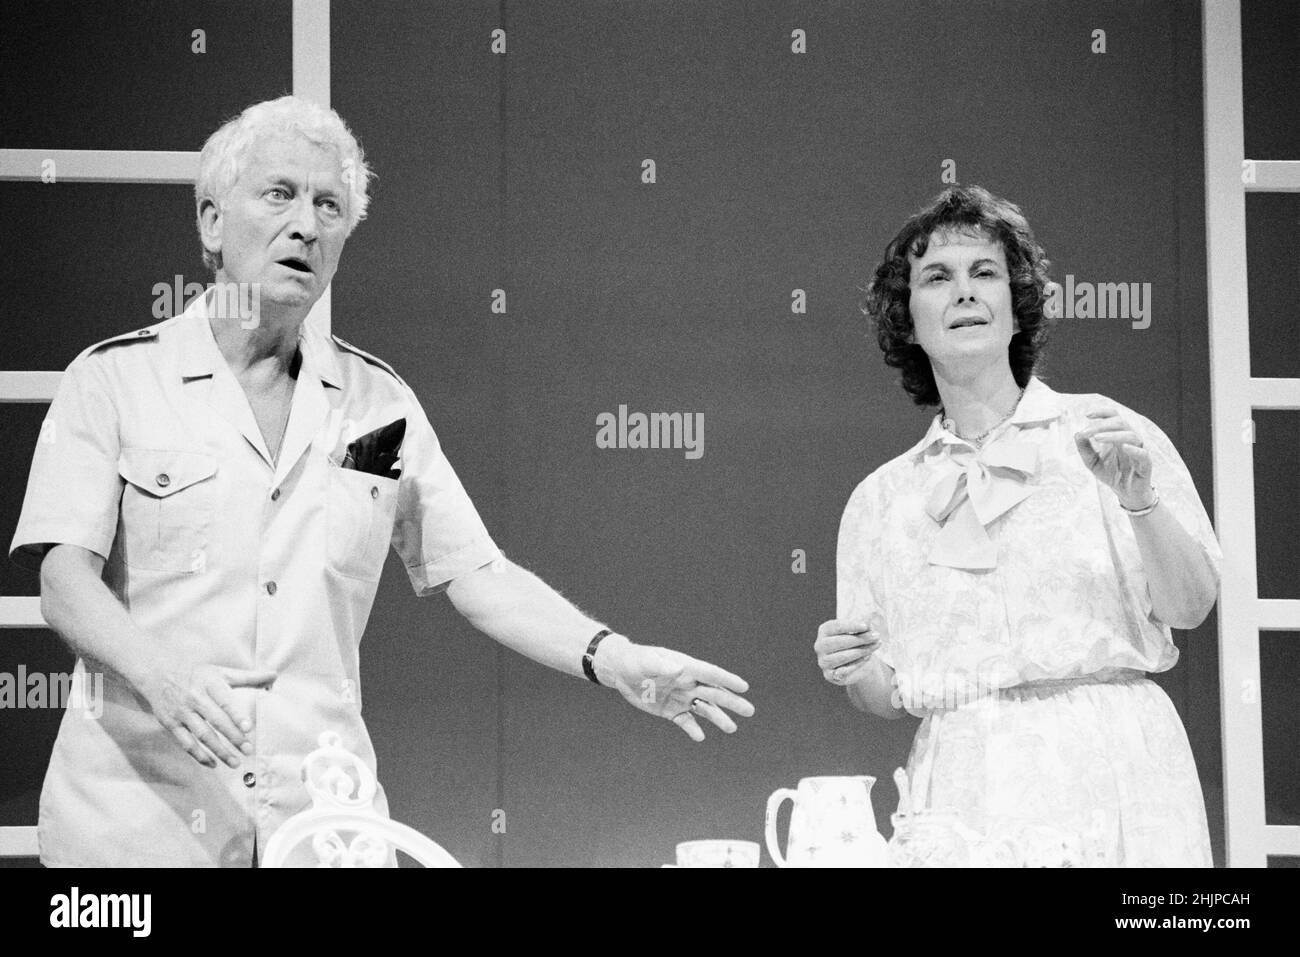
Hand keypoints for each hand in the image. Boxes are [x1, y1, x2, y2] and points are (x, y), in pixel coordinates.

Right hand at [134, 654, 276, 768]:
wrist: (156, 673)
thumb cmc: (195, 673)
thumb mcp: (219, 671)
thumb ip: (247, 676)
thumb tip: (274, 675)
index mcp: (209, 682)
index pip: (224, 700)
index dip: (236, 715)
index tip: (248, 727)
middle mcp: (194, 697)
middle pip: (215, 720)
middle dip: (232, 737)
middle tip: (248, 750)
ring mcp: (181, 712)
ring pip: (202, 735)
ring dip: (218, 751)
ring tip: (235, 762)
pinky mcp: (170, 723)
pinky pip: (185, 742)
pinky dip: (198, 755)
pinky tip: (212, 763)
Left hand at [597, 637, 753, 741]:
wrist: (621, 672)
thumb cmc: (635, 661)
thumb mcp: (647, 661)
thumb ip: (662, 666)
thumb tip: (681, 668)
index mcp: (686, 667)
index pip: (710, 673)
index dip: (727, 679)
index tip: (744, 686)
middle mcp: (688, 683)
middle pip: (714, 693)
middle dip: (731, 702)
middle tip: (750, 711)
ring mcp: (681, 697)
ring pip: (704, 709)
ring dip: (718, 718)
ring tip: (732, 728)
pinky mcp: (671, 711)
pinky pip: (686, 721)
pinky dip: (693, 729)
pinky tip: (700, 737)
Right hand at [815, 618, 879, 685]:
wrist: (857, 663)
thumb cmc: (857, 642)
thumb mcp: (861, 631)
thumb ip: (864, 625)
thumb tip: (869, 620)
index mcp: (825, 630)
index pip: (836, 627)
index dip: (851, 626)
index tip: (866, 626)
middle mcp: (820, 645)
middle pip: (838, 642)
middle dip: (859, 639)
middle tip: (876, 636)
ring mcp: (823, 661)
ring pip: (841, 657)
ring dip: (860, 651)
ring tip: (874, 646)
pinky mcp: (829, 675)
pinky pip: (842, 671)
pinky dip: (856, 664)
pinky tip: (867, 658)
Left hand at [1074, 407, 1155, 509]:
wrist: (1124, 492)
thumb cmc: (1110, 473)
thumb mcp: (1092, 462)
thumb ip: (1084, 448)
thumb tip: (1076, 434)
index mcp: (1118, 435)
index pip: (1114, 417)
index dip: (1102, 412)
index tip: (1087, 415)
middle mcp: (1130, 439)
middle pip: (1120, 422)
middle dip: (1101, 425)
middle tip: (1086, 432)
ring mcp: (1139, 450)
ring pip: (1131, 435)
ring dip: (1113, 434)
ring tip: (1097, 438)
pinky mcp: (1146, 464)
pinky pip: (1143, 454)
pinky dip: (1134, 449)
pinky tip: (1123, 447)